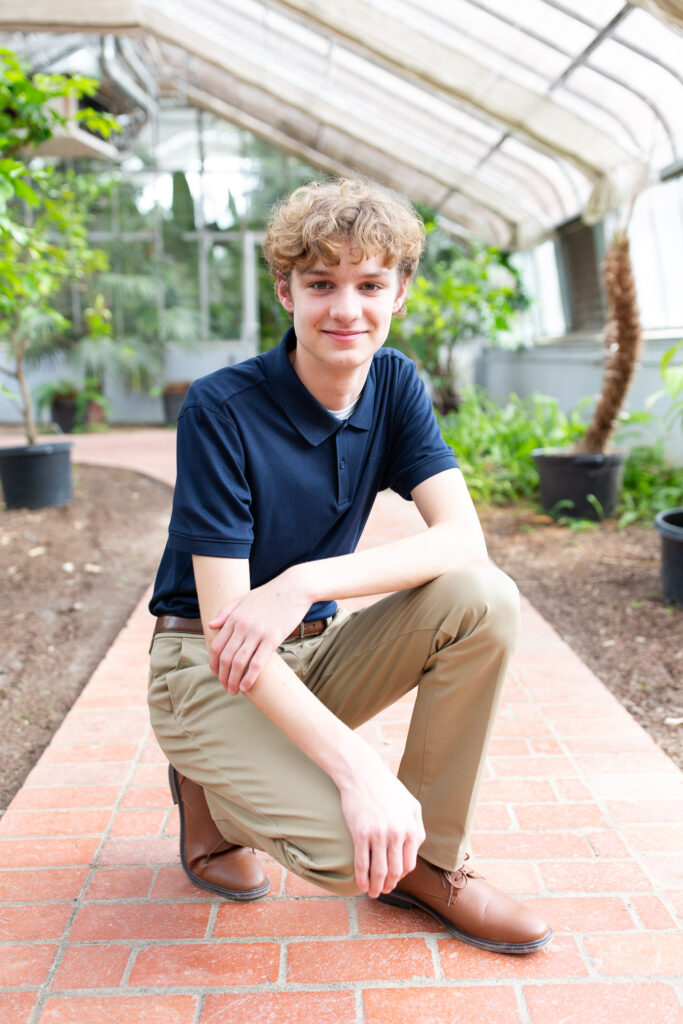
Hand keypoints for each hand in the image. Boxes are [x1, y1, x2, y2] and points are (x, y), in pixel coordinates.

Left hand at [208, 569, 310, 694]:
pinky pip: (257, 662)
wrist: (294, 587)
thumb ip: (226, 612)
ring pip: (239, 662)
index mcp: (233, 617)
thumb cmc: (270, 593)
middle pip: (225, 657)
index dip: (214, 662)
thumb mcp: (244, 599)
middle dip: (222, 675)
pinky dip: (249, 677)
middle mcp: (242, 626)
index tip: (216, 673)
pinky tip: (246, 687)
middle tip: (224, 686)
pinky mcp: (273, 638)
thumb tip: (210, 625)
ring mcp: (257, 632)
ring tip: (233, 690)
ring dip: (233, 680)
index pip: (216, 645)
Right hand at [338, 748, 424, 897]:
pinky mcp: (361, 833)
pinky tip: (360, 885)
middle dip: (390, 885)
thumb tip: (416, 847)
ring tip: (373, 892)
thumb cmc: (387, 788)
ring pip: (379, 871)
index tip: (395, 879)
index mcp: (411, 828)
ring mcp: (379, 835)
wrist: (362, 774)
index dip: (402, 876)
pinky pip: (362, 863)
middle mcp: (397, 834)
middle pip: (396, 871)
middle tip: (384, 890)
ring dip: (376, 887)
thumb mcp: (411, 804)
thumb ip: (417, 826)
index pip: (410, 864)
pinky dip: (362, 878)